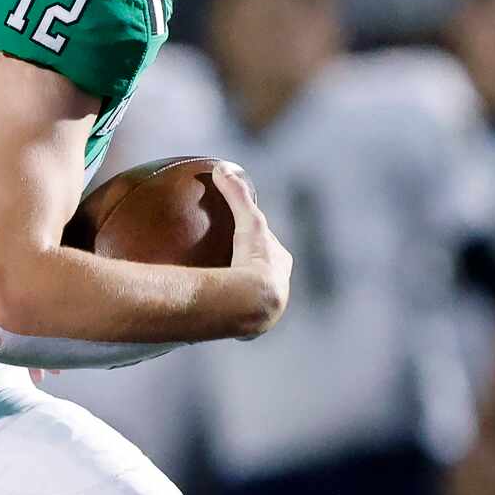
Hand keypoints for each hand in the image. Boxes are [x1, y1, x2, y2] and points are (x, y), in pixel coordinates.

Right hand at [216, 164, 292, 337]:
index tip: (241, 239)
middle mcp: (278, 287)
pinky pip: (236, 319)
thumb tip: (222, 168)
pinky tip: (215, 317)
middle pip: (262, 273)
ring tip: (219, 295)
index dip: (257, 241)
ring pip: (251, 298)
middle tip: (228, 267)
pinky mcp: (250, 327)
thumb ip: (235, 194)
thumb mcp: (247, 221)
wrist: (255, 300)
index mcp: (280, 262)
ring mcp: (264, 309)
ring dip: (239, 296)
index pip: (268, 247)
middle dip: (250, 271)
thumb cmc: (256, 259)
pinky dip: (227, 315)